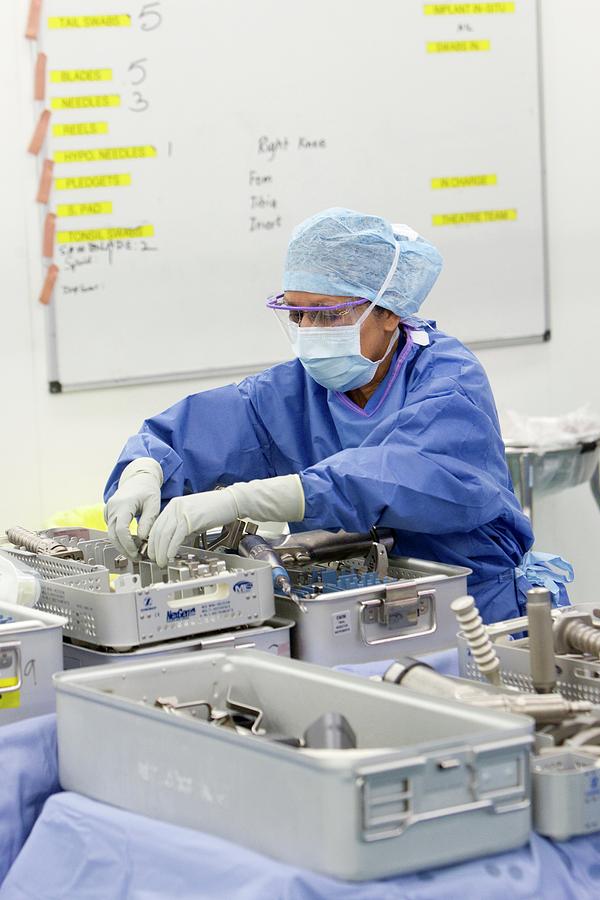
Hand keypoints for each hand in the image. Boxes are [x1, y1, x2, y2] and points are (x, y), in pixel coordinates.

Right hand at [104, 458, 162, 558]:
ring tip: (136, 552)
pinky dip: (120, 538)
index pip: (121, 529)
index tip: (137, 552)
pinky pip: (111, 529)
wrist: (138, 478)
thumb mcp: (153, 504)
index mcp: (123, 504)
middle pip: (113, 535)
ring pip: (111, 534)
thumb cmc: (147, 489)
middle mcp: (112, 507)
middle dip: (124, 549)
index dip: (128, 544)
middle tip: (137, 558)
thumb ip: (149, 521)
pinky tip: (131, 543)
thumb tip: (143, 539)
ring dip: (122, 545)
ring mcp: (108, 510)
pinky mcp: (109, 513)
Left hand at [148, 475, 304, 567]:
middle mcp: (175, 507)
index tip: (153, 553)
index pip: (157, 525)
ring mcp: (183, 511)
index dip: (152, 542)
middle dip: (155, 549)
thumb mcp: (194, 518)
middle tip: (156, 561)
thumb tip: (174, 544)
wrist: (231, 502)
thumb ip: (183, 529)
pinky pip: (177, 535)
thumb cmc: (215, 510)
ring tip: (162, 561)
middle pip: (158, 530)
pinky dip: (171, 547)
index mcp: (174, 506)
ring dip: (161, 551)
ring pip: (165, 534)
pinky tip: (171, 555)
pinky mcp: (191, 518)